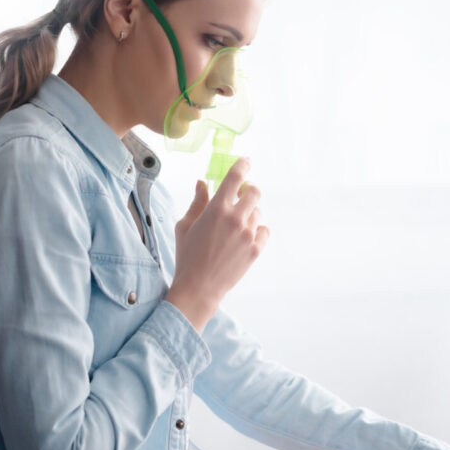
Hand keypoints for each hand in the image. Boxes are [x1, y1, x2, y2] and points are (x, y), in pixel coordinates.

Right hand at [165, 158, 268, 331]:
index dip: (243, 164)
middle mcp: (236, 218)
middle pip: (254, 192)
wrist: (199, 287)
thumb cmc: (187, 256)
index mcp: (216, 208)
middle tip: (241, 196)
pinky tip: (245, 237)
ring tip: (235, 225)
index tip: (246, 161)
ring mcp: (248, 234)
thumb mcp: (185, 225)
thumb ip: (197, 202)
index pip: (236, 177)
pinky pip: (264, 230)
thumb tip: (202, 183)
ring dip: (249, 213)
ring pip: (258, 212)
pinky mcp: (256, 249)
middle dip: (249, 190)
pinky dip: (257, 230)